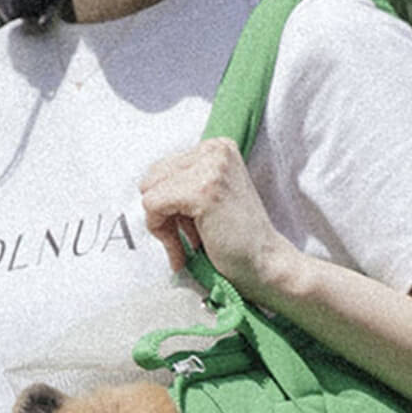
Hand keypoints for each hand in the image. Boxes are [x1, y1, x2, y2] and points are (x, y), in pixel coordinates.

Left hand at [139, 138, 296, 301]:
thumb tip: (144, 188)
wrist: (267, 264)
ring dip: (162, 225)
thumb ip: (185, 183)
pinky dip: (162, 233)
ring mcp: (210, 168)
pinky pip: (153, 205)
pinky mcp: (202, 191)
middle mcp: (215, 150)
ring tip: (186, 244)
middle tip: (184, 238)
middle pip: (153, 177)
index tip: (186, 227)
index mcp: (218, 147)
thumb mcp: (212, 195)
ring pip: (150, 191)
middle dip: (162, 212)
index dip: (168, 201)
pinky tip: (184, 249)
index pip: (163, 167)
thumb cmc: (239, 239)